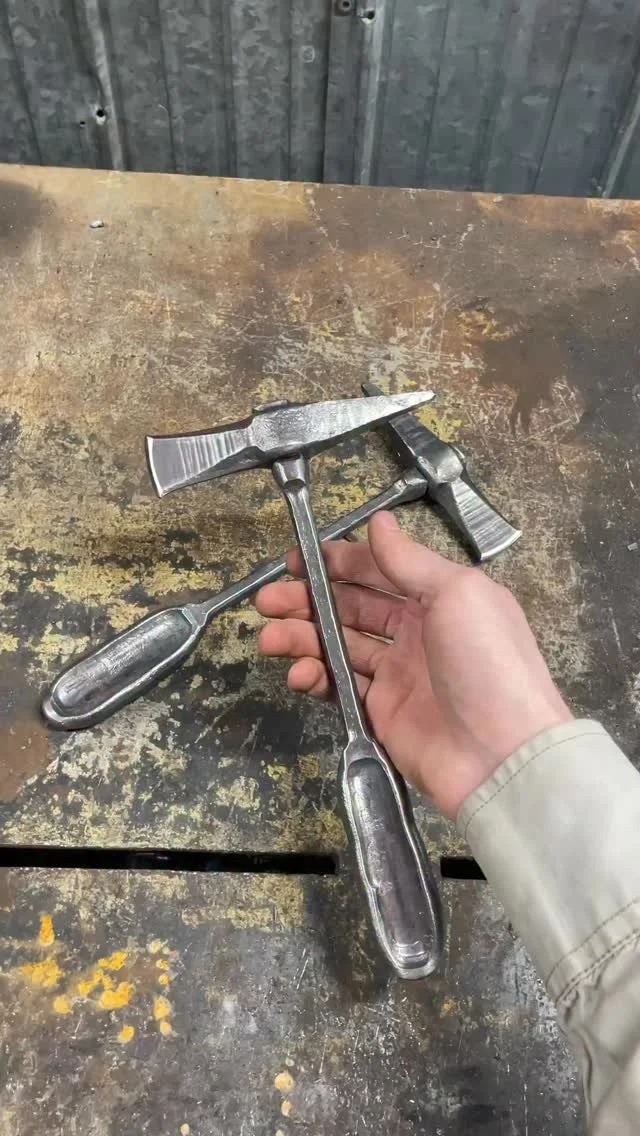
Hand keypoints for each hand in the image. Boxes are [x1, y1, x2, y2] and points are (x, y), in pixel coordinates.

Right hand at [255, 512, 571, 819]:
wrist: (502, 754)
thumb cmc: (488, 663)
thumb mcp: (457, 594)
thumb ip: (410, 560)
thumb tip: (380, 522)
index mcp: (438, 598)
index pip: (378, 571)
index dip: (337, 563)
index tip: (297, 560)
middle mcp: (416, 632)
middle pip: (350, 607)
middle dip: (307, 600)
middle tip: (267, 600)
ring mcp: (398, 674)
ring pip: (338, 646)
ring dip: (301, 637)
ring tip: (268, 637)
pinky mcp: (382, 712)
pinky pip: (340, 688)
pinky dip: (315, 677)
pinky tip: (297, 673)